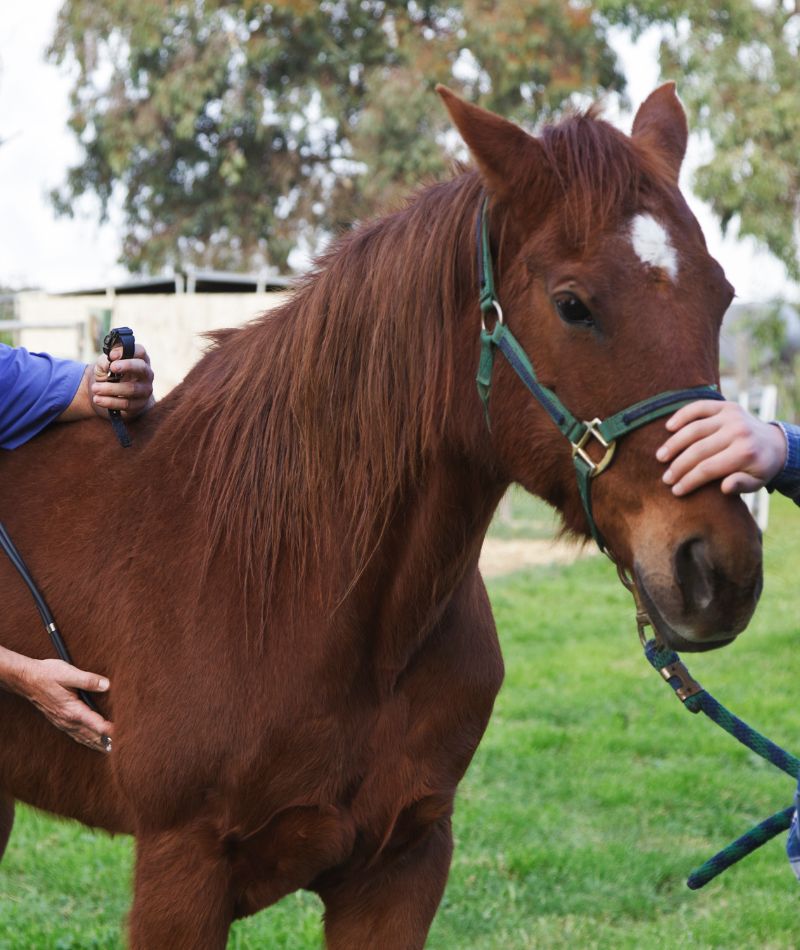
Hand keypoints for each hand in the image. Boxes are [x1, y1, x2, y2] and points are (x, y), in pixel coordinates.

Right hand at [4, 651, 113, 752]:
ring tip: (111, 750)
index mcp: (73, 710)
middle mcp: (68, 720)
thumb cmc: (47, 674)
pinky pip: (76, 735)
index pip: (97, 725)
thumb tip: (107, 685)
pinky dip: (86, 740)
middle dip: (107, 742)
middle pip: (92, 736)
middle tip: (123, 747)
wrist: (26, 679)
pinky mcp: (59, 721)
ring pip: (83, 738)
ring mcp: (63, 722)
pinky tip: (91, 741)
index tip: (125, 734)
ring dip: (97, 744)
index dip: (111, 731)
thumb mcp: (69, 673)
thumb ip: (89, 680)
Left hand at [90, 343, 154, 418]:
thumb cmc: (111, 375)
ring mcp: (145, 390)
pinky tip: (98, 399)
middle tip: (112, 367)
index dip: (126, 352)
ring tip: (95, 388)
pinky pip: (126, 404)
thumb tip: (108, 363)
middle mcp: (146, 374)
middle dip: (127, 366)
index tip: (111, 355)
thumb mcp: (104, 365)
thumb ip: (105, 361)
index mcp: (139, 359)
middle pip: (141, 368)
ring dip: (111, 388)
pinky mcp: (139, 405)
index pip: (139, 351)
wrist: (111, 395)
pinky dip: (110, 402)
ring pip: (132, 389)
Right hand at [656, 400, 786, 495]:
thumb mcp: (757, 482)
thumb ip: (741, 485)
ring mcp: (731, 416)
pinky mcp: (725, 406)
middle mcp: (738, 432)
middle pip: (698, 450)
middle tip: (665, 478)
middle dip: (678, 466)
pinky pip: (699, 407)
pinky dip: (682, 415)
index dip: (689, 480)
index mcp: (745, 452)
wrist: (775, 443)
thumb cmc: (759, 467)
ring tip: (660, 457)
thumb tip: (724, 487)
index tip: (676, 490)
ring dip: (674, 443)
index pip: (708, 468)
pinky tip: (668, 427)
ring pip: (694, 429)